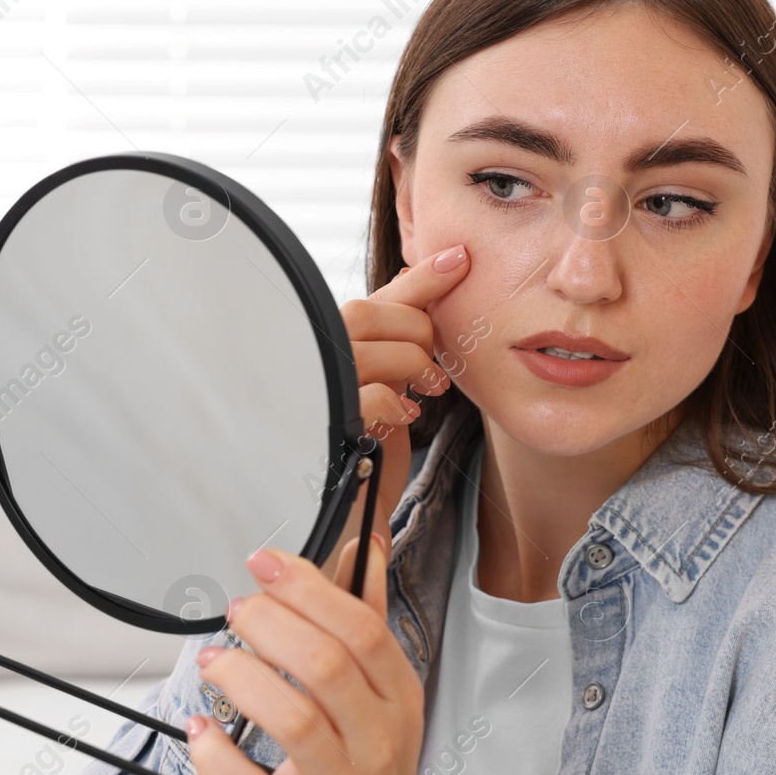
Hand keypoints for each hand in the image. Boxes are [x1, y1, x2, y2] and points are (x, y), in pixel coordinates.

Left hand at [186, 537, 436, 774]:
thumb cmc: (371, 771)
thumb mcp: (385, 695)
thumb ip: (369, 617)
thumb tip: (363, 547)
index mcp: (396, 698)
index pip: (361, 630)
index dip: (310, 588)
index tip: (266, 562)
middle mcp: (375, 740)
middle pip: (326, 666)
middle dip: (271, 625)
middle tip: (237, 609)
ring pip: (293, 720)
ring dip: (242, 678)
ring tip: (215, 660)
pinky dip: (216, 755)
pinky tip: (199, 729)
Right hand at [327, 244, 470, 564]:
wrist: (347, 515)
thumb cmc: (368, 448)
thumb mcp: (394, 384)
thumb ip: (406, 335)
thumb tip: (437, 274)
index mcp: (331, 342)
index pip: (379, 294)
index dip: (423, 276)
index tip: (461, 259)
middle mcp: (313, 356)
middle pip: (372, 311)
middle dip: (417, 334)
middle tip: (433, 371)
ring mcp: (314, 386)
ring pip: (372, 345)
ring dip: (412, 365)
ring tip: (426, 392)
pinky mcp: (321, 421)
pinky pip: (367, 393)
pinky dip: (394, 400)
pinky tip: (402, 417)